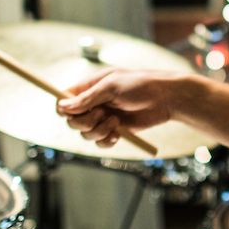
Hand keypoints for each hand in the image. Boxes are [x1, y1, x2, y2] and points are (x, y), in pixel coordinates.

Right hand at [56, 69, 180, 146]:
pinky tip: (118, 134)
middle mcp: (93, 104)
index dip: (63, 108)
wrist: (166, 98)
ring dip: (98, 131)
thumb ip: (87, 98)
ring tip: (116, 122)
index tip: (69, 113)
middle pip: (72, 121)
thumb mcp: (111, 87)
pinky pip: (100, 143)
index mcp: (90, 87)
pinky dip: (106, 140)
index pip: (65, 99)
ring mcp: (103, 118)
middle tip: (100, 115)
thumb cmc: (140, 85)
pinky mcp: (114, 131)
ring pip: (85, 134)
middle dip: (83, 122)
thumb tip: (62, 107)